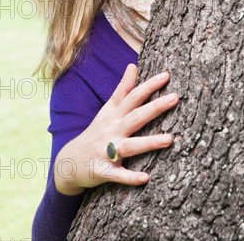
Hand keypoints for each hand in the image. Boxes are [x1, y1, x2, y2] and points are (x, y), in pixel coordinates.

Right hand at [53, 64, 178, 194]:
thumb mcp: (107, 109)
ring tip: (170, 139)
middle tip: (175, 97)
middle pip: (135, 117)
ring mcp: (106, 151)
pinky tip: (146, 178)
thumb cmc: (96, 132)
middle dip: (155, 107)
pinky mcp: (103, 171)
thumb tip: (133, 65)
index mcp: (113, 115)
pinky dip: (130, 177)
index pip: (132, 96)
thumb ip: (122, 89)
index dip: (148, 85)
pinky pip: (118, 175)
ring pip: (130, 146)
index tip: (166, 75)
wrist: (68, 162)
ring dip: (149, 142)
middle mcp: (111, 130)